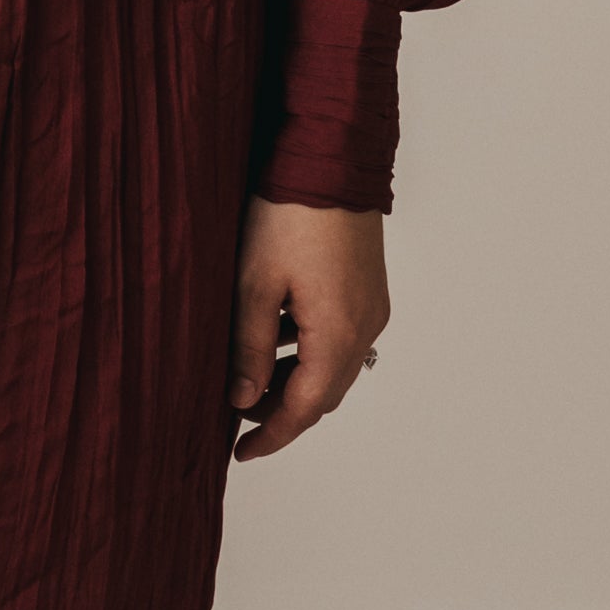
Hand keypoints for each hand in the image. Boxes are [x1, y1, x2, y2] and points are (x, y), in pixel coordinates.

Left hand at [228, 195, 389, 459]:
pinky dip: (310, 351)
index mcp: (337, 333)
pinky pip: (341, 337)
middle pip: (325, 392)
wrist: (330, 156)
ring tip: (249, 378)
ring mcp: (371, 306)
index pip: (305, 407)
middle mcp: (365, 326)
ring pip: (334, 365)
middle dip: (282, 410)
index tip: (242, 453)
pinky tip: (276, 337)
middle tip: (238, 417)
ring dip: (296, 380)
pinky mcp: (368, 286)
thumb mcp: (254, 284)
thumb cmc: (288, 213)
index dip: (273, 435)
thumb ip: (249, 348)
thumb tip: (242, 400)